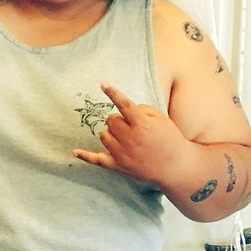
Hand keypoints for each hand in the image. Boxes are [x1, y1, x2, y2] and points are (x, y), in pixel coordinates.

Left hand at [73, 82, 189, 185]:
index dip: (113, 93)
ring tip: (127, 138)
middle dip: (119, 120)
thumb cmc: (169, 139)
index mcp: (141, 124)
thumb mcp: (161, 118)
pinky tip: (75, 151)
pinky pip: (96, 160)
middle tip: (131, 126)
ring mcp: (122, 153)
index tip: (103, 84)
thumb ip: (141, 109)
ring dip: (112, 133)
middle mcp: (130, 138)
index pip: (124, 104)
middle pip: (110, 120)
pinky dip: (85, 156)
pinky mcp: (117, 166)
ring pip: (104, 135)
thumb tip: (124, 109)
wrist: (175, 166)